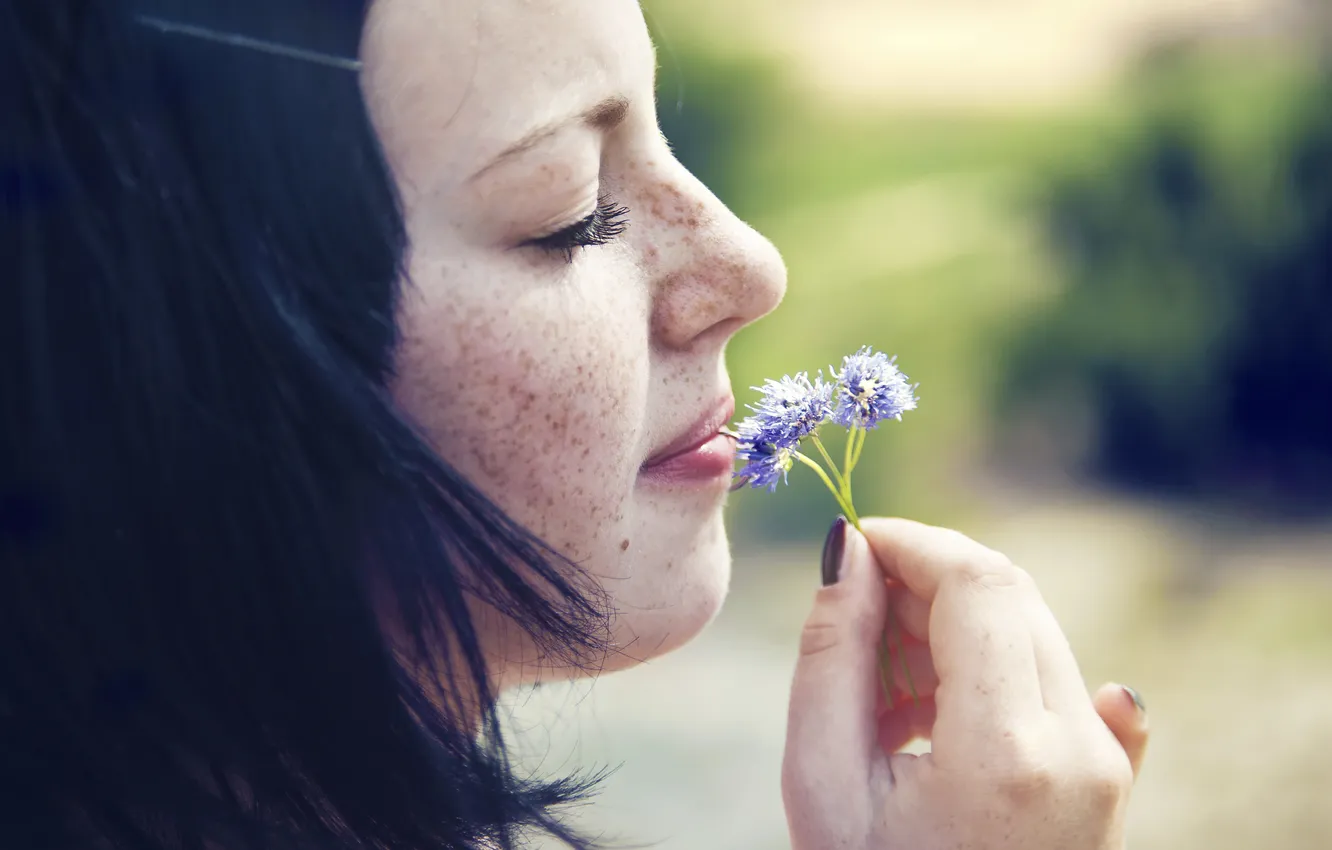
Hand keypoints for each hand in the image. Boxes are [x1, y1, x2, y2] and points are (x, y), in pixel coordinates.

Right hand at [782, 517, 1148, 849]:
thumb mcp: (822, 778)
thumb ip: (830, 652)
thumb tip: (846, 548)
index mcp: (1006, 752)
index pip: (977, 584)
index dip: (911, 541)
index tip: (853, 539)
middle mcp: (1078, 745)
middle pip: (1009, 595)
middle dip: (924, 578)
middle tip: (852, 614)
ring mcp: (1104, 760)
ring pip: (1029, 626)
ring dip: (949, 622)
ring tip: (879, 685)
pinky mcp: (1108, 769)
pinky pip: (1053, 674)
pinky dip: (984, 660)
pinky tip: (927, 708)